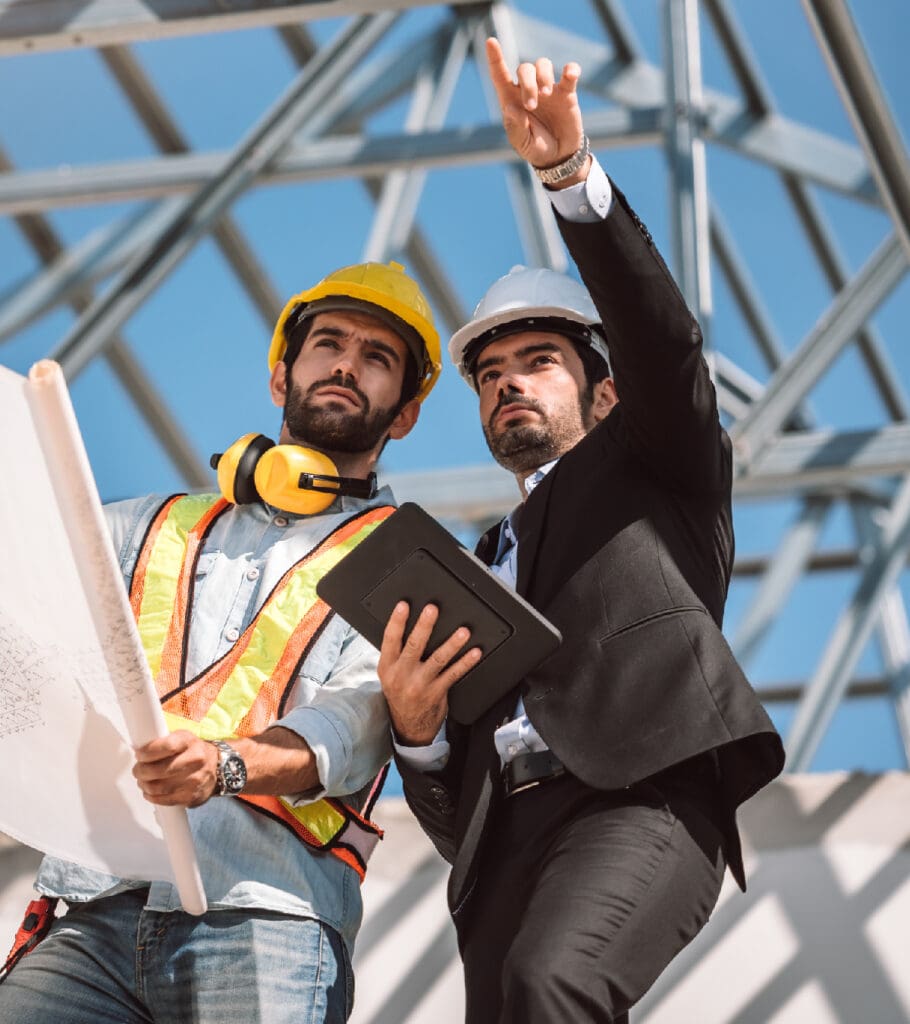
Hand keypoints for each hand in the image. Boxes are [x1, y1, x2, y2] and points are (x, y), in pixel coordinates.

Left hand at [133, 730, 218, 807]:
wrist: (217, 768)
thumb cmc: (193, 752)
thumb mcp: (181, 738)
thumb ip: (162, 741)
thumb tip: (138, 747)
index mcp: (189, 742)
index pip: (166, 746)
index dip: (147, 752)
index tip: (139, 755)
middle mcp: (195, 760)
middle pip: (158, 770)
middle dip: (140, 771)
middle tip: (138, 769)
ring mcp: (194, 780)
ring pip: (157, 787)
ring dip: (144, 785)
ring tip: (144, 780)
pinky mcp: (191, 797)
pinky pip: (163, 800)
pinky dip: (152, 796)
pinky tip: (151, 791)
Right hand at [378, 602, 481, 745]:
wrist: (408, 724)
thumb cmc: (400, 692)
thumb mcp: (390, 673)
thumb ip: (396, 653)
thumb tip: (407, 624)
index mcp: (387, 666)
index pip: (390, 640)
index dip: (396, 622)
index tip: (403, 605)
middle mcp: (402, 675)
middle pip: (414, 646)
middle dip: (424, 626)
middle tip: (432, 610)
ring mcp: (420, 684)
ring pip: (437, 660)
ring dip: (452, 644)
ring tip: (463, 632)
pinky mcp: (436, 693)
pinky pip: (453, 674)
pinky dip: (465, 663)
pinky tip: (475, 653)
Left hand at [485, 36, 588, 176]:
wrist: (559, 156)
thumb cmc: (535, 148)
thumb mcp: (522, 143)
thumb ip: (515, 127)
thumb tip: (509, 107)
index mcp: (512, 100)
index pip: (500, 75)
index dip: (495, 58)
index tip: (490, 41)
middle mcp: (528, 89)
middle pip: (524, 69)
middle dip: (527, 84)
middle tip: (532, 105)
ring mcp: (547, 88)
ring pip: (543, 64)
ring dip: (543, 76)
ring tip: (546, 95)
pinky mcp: (566, 92)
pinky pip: (569, 72)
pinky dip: (571, 69)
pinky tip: (571, 74)